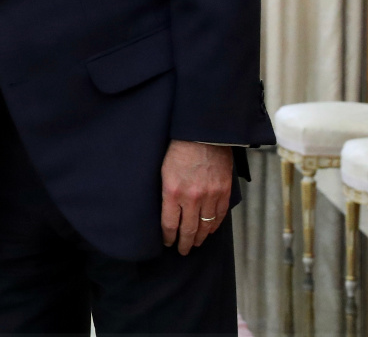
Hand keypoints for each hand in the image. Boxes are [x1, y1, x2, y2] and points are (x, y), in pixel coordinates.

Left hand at [160, 140, 232, 254]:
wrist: (203, 135)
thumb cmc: (177, 149)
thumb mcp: (162, 170)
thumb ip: (166, 191)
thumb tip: (166, 209)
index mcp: (172, 192)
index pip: (169, 224)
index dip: (168, 237)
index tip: (167, 243)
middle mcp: (191, 198)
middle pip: (188, 229)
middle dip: (183, 243)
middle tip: (181, 251)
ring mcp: (210, 196)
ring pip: (205, 226)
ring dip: (199, 238)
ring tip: (194, 244)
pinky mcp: (223, 192)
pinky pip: (219, 216)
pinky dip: (214, 227)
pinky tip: (208, 231)